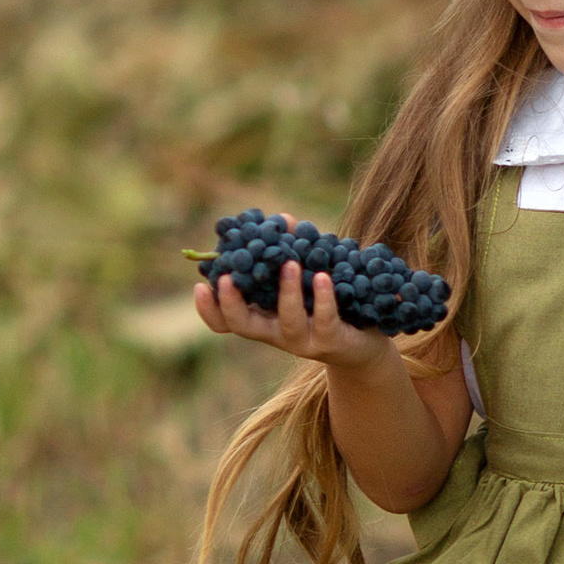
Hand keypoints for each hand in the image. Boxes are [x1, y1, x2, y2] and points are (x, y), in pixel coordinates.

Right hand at [194, 260, 399, 371]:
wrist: (363, 344)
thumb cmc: (328, 306)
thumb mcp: (305, 278)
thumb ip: (292, 250)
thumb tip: (282, 219)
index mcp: (264, 318)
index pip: (226, 322)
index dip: (210, 309)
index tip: (200, 286)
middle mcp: (277, 333)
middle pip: (244, 326)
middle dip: (231, 304)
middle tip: (226, 278)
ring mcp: (304, 341)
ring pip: (288, 321)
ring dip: (287, 291)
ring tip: (288, 262)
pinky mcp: (332, 341)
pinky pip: (325, 320)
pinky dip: (324, 298)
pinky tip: (322, 277)